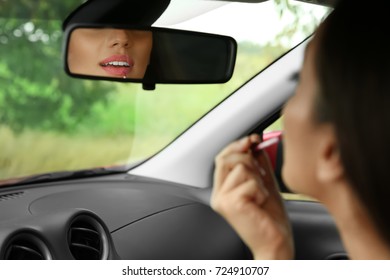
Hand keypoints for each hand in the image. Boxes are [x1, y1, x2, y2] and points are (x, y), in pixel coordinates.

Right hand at [211, 134, 293, 258]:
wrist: (276, 243)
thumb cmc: (270, 218)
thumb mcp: (264, 184)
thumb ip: (258, 164)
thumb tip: (255, 143)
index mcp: (223, 189)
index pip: (222, 158)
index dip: (237, 145)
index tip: (254, 139)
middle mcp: (218, 194)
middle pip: (227, 158)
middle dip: (249, 159)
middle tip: (261, 175)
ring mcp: (222, 200)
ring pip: (241, 168)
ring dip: (258, 179)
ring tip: (261, 195)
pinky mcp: (231, 204)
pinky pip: (250, 182)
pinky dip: (261, 190)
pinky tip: (261, 203)